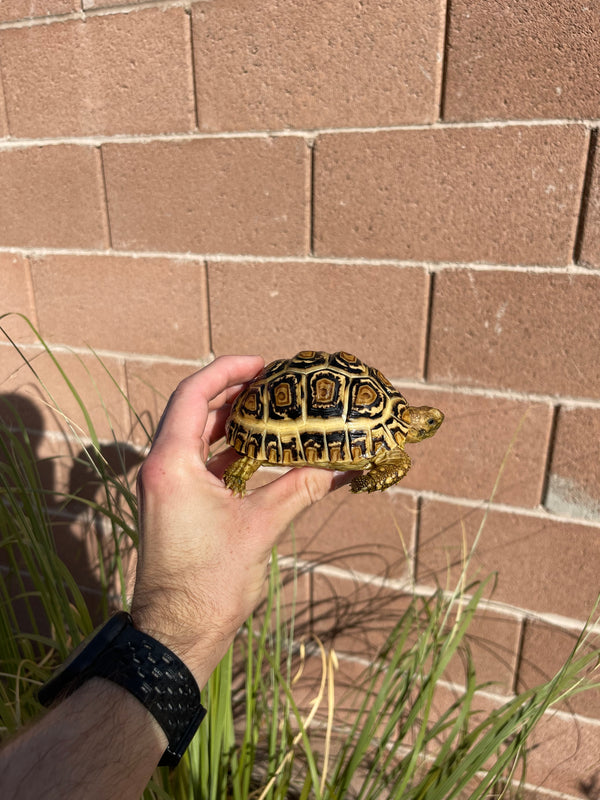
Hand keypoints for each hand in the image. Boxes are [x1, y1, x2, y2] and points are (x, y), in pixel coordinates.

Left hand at [131, 355, 342, 686]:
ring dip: (230, 422)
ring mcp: (165, 488)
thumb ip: (298, 489)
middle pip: (194, 411)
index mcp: (173, 465)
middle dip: (233, 393)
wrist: (177, 633)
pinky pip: (200, 463)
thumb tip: (338, 467)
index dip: (227, 372)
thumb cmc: (210, 584)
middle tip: (272, 383)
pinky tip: (260, 452)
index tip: (262, 364)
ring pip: (197, 437)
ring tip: (270, 411)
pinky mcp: (174, 505)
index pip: (193, 396)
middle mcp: (162, 469)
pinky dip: (228, 452)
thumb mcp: (260, 529)